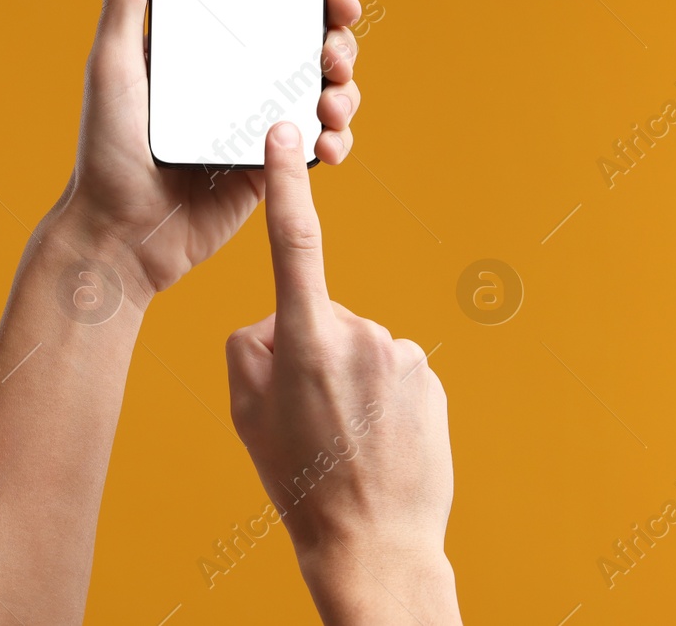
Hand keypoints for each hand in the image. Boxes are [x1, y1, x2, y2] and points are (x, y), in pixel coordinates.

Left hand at [53, 0, 362, 300]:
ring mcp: (257, 125)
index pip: (269, 11)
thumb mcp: (112, 64)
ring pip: (323, 95)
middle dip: (338, 46)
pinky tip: (329, 146)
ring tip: (331, 106)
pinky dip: (336, 143)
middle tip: (332, 56)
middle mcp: (237, 82)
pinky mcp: (269, 168)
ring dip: (344, 94)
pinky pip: (317, 147)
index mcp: (207, 51)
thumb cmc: (105, 149)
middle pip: (308, 48)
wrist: (119, 235)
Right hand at [225, 122, 459, 624]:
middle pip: (320, 316)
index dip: (285, 184)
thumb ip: (250, 343)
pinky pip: (392, 370)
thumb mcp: (244, 410)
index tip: (283, 132)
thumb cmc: (299, 478)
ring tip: (345, 436)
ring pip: (358, 346)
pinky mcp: (431, 377)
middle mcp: (360, 333)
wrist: (372, 543)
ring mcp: (401, 355)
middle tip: (308, 416)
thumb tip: (278, 319)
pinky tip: (376, 438)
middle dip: (310, 349)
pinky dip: (380, 394)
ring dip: (347, 377)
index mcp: (306, 337)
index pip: (293, 243)